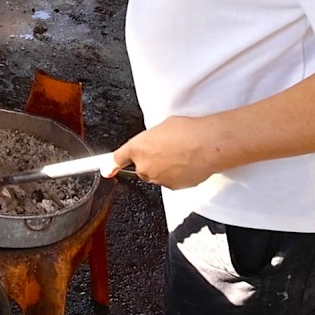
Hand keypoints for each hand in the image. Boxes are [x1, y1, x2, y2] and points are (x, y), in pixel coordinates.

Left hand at [101, 115, 220, 189]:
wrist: (207, 145)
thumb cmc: (187, 131)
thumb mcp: (162, 126)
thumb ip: (151, 139)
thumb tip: (155, 142)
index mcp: (137, 147)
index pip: (118, 158)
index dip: (111, 165)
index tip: (107, 170)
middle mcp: (144, 166)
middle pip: (142, 167)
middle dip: (152, 161)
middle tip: (168, 149)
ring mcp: (157, 178)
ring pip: (158, 175)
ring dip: (166, 167)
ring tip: (182, 155)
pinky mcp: (172, 187)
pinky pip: (171, 180)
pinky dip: (178, 174)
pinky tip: (188, 163)